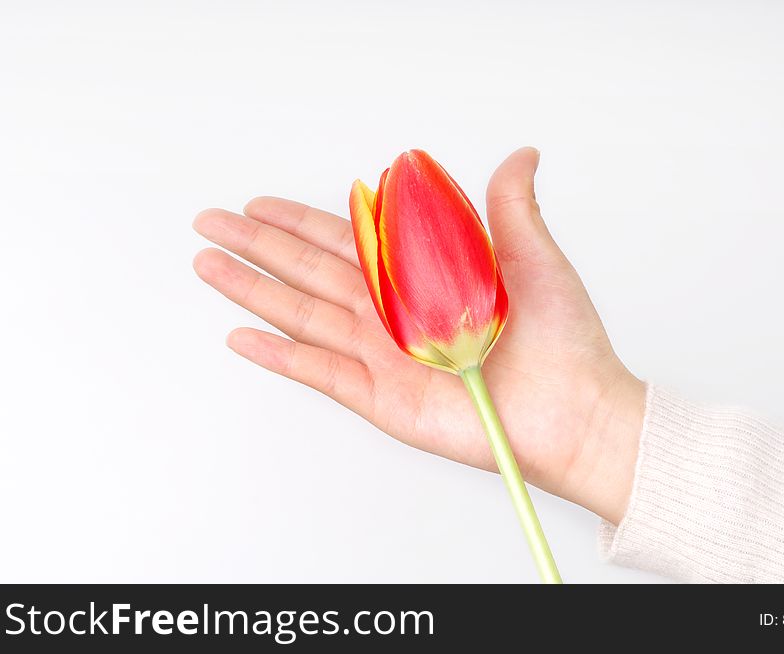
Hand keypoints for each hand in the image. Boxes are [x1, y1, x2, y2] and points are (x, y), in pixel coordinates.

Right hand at [193, 148, 644, 524]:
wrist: (573, 413)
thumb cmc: (563, 341)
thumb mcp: (536, 259)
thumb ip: (510, 208)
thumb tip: (520, 155)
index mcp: (422, 276)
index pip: (346, 240)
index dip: (300, 220)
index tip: (261, 204)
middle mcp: (394, 314)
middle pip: (309, 271)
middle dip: (258, 246)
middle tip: (211, 224)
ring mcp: (383, 355)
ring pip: (302, 313)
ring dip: (253, 290)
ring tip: (209, 265)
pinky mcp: (382, 398)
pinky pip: (319, 371)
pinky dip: (279, 354)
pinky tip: (244, 336)